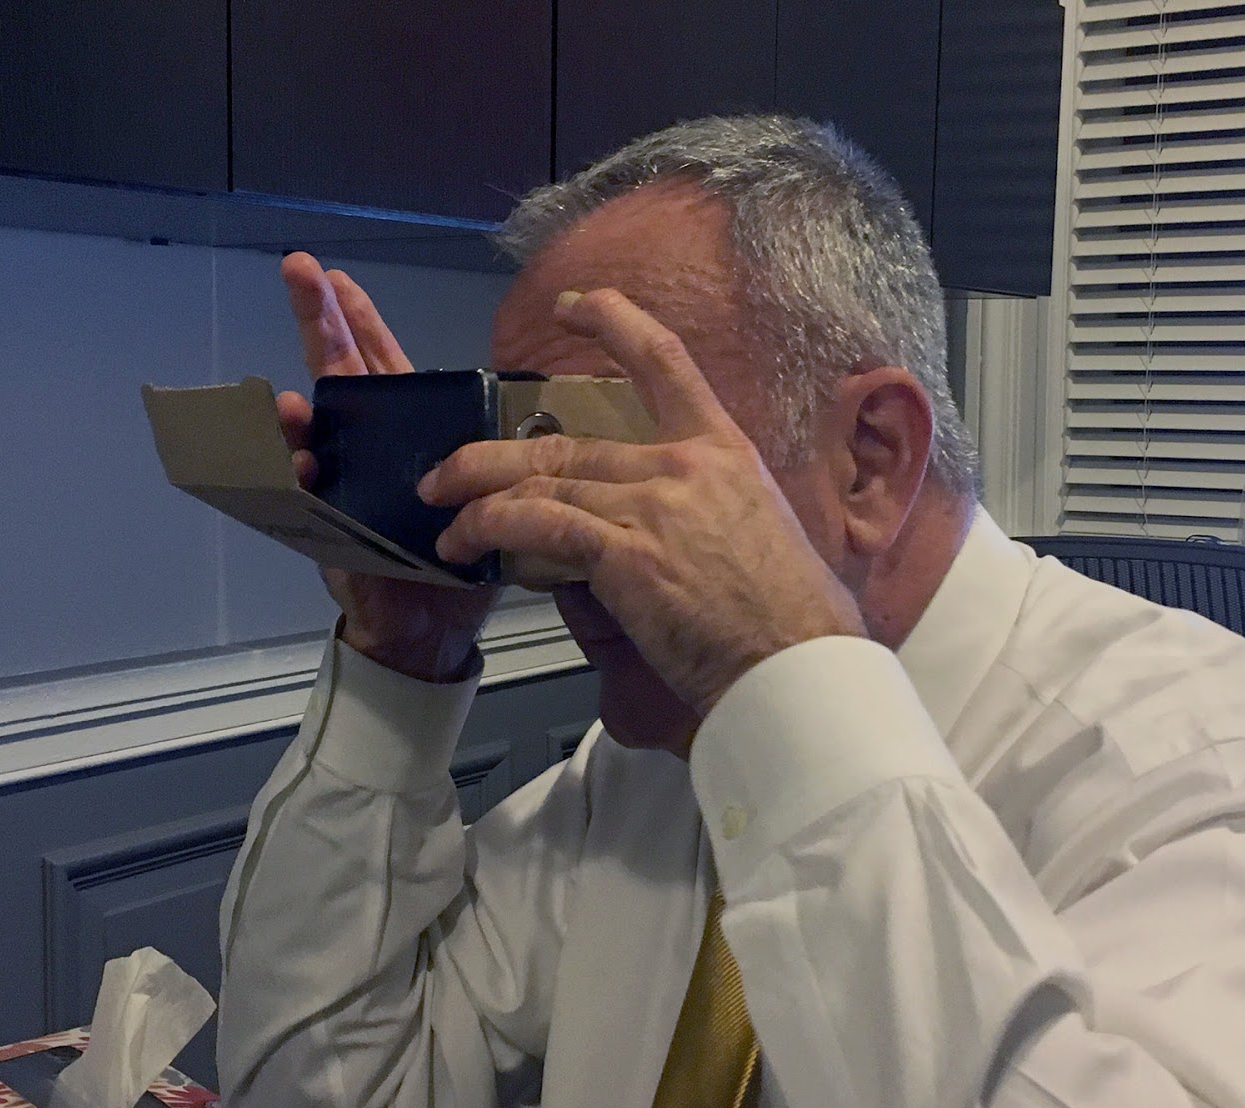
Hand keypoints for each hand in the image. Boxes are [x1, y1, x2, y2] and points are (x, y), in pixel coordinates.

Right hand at [277, 252, 493, 681]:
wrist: (428, 627)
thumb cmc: (458, 561)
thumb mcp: (488, 499)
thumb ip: (496, 462)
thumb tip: (538, 427)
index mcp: (405, 431)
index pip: (379, 363)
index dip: (359, 321)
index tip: (338, 275)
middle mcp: (364, 446)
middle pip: (337, 374)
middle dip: (316, 323)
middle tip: (298, 271)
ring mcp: (338, 481)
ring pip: (312, 426)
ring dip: (298, 404)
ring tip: (290, 382)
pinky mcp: (326, 525)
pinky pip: (301, 493)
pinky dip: (295, 472)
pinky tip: (295, 453)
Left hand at [419, 288, 864, 717]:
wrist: (800, 664)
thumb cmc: (796, 620)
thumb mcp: (764, 534)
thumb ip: (708, 515)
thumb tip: (668, 535)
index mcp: (726, 451)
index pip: (664, 359)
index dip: (612, 320)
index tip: (572, 306)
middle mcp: (685, 464)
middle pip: (568, 439)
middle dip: (494, 455)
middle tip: (453, 469)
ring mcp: (654, 505)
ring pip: (543, 478)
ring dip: (478, 495)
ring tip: (444, 510)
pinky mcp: (626, 553)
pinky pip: (539, 524)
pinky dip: (491, 527)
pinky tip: (467, 543)